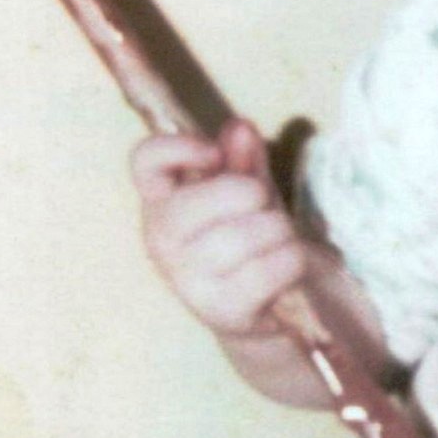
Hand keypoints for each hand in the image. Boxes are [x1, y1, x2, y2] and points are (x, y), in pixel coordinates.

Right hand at [131, 118, 306, 337]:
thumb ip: (242, 160)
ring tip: (276, 242)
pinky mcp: (219, 309)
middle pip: (224, 193)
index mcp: (161, 202)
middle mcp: (161, 240)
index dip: (182, 147)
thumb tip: (240, 128)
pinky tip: (283, 268)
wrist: (261, 309)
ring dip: (279, 231)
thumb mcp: (247, 194)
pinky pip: (271, 267)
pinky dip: (290, 261)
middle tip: (262, 211)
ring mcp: (186, 278)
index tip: (214, 155)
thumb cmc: (249, 240)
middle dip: (258, 195)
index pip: (146, 160)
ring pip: (251, 233)